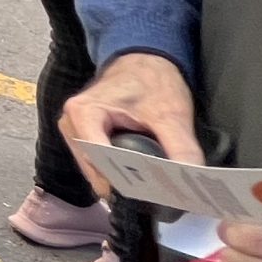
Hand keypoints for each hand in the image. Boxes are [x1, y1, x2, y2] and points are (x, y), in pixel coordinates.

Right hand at [62, 53, 204, 197]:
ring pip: (95, 171)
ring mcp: (74, 133)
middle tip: (156, 199)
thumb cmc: (151, 82)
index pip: (100, 159)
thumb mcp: (171, 114)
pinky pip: (97, 166)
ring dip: (120, 182)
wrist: (143, 62)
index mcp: (84, 113)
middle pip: (95, 169)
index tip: (153, 194)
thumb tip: (190, 185)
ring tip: (150, 191)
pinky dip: (118, 175)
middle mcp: (71, 125)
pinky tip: (139, 180)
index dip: (126, 179)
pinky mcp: (83, 139)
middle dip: (124, 185)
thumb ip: (181, 149)